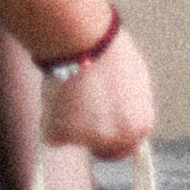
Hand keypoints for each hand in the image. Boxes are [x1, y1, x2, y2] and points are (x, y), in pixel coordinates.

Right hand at [42, 25, 156, 157]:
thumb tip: (125, 113)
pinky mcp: (66, 135)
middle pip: (103, 150)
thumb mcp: (134, 79)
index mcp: (141, 123)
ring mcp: (92, 138)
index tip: (101, 132)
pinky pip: (52, 135)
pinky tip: (54, 95)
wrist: (85, 40)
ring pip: (74, 139)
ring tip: (67, 90)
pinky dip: (48, 119)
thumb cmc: (108, 51)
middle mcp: (120, 137)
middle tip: (77, 118)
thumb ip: (131, 104)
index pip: (128, 145)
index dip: (112, 137)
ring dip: (68, 122)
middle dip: (91, 137)